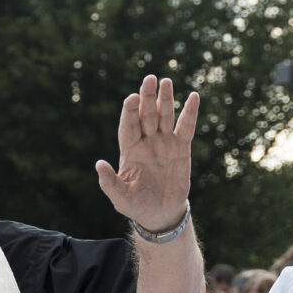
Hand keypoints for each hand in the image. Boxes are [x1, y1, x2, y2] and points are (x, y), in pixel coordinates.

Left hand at [94, 74, 199, 230]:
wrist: (161, 213)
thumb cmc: (137, 205)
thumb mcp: (121, 197)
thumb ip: (110, 182)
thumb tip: (98, 164)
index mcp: (130, 150)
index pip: (128, 126)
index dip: (130, 112)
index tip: (131, 98)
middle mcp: (146, 141)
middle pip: (146, 115)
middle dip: (147, 97)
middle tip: (149, 79)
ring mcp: (164, 142)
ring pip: (165, 116)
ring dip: (166, 99)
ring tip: (166, 82)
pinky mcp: (181, 147)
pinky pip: (185, 127)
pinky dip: (190, 112)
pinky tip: (194, 97)